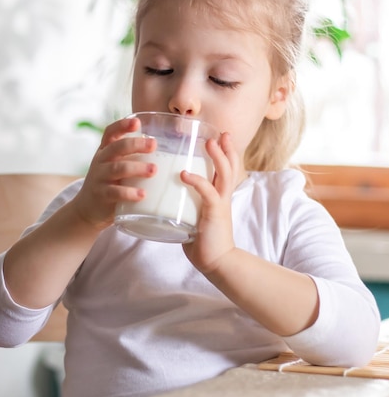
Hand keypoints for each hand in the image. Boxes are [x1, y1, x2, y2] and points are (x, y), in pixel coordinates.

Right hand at [71, 117, 156, 230]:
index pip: (111, 132)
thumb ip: (133, 157)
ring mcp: (100, 178)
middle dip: (136, 144)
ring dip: (137, 168)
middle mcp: (101, 161)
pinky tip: (143, 194)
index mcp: (106, 150)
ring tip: (154, 170)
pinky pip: (115, 192)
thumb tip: (168, 151)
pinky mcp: (101, 195)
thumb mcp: (116, 165)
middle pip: (117, 148)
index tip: (137, 122)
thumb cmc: (111, 182)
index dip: (122, 125)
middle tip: (154, 145)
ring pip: (117, 169)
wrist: (88, 208)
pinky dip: (129, 193)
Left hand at [181, 132, 241, 273]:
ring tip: (208, 143)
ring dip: (217, 157)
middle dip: (226, 149)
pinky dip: (197, 181)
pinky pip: (208, 193)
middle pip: (230, 167)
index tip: (220, 137)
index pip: (227, 169)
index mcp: (220, 196)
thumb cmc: (203, 241)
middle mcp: (223, 197)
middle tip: (220, 134)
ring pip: (224, 175)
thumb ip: (186, 204)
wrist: (216, 262)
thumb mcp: (195, 216)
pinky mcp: (213, 214)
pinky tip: (184, 173)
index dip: (226, 152)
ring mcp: (220, 204)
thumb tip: (165, 195)